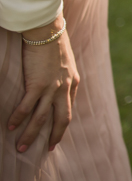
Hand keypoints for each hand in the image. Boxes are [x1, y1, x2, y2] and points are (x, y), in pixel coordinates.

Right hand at [8, 15, 79, 152]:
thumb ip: (60, 76)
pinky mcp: (37, 83)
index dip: (62, 124)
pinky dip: (18, 118)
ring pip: (42, 117)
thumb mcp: (63, 63)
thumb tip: (54, 84)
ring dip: (31, 134)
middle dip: (53, 136)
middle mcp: (65, 87)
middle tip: (46, 150)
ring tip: (21, 147)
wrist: (48, 30)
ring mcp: (52, 86)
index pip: (68, 109)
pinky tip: (10, 126)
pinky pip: (27, 106)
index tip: (56, 136)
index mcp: (72, 82)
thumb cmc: (52, 43)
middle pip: (61, 118)